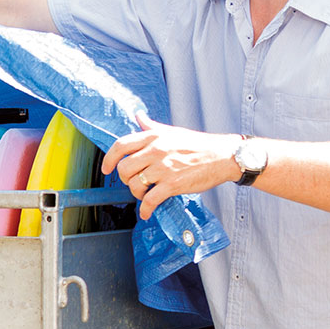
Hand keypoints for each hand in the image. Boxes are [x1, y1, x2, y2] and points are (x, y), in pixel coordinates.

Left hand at [102, 114, 242, 220]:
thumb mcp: (172, 131)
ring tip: (144, 194)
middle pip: (124, 168)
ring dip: (136, 194)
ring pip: (135, 185)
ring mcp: (163, 168)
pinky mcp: (172, 184)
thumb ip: (152, 127)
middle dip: (125, 180)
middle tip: (133, 183)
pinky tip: (146, 212)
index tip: (106, 169)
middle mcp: (155, 150)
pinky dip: (145, 209)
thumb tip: (138, 116)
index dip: (109, 159)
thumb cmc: (198, 144)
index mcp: (153, 136)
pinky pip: (150, 200)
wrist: (223, 156)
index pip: (121, 146)